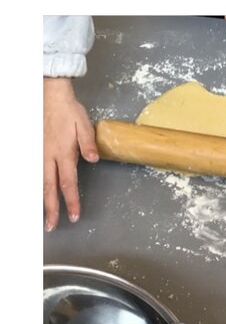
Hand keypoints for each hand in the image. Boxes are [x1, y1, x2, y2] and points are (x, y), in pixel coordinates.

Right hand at [43, 77, 97, 230]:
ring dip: (41, 201)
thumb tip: (94, 160)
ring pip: (39, 183)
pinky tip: (35, 196)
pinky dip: (34, 187)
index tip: (74, 215)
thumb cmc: (69, 110)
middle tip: (52, 226)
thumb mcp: (84, 124)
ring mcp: (38, 154)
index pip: (68, 182)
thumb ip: (88, 143)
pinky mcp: (34, 151)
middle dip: (51, 209)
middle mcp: (48, 157)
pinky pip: (33, 173)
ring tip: (43, 217)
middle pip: (49, 188)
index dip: (71, 200)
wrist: (49, 97)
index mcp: (63, 153)